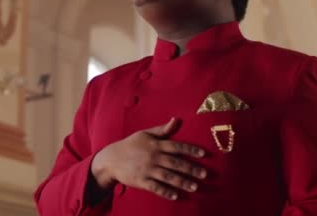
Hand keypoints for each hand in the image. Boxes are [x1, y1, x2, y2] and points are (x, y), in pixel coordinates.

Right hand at [91, 118, 206, 199]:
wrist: (111, 159)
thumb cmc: (130, 145)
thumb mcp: (145, 134)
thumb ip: (162, 130)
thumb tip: (176, 119)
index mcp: (155, 144)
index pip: (176, 146)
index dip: (190, 150)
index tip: (203, 154)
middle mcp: (153, 157)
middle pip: (175, 163)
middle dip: (191, 169)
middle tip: (205, 174)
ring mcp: (147, 170)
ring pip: (168, 176)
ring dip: (182, 182)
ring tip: (195, 187)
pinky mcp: (141, 181)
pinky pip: (155, 187)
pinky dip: (165, 192)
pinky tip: (175, 196)